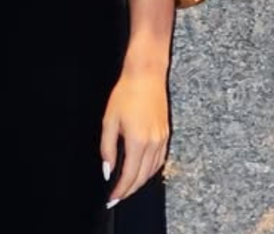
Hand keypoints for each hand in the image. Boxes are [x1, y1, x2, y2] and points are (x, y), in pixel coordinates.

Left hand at [99, 68, 170, 206]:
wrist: (146, 75)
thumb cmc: (126, 94)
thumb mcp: (109, 120)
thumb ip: (107, 148)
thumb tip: (107, 169)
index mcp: (138, 141)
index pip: (130, 176)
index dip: (120, 190)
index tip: (112, 198)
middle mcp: (153, 144)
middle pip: (142, 177)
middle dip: (130, 190)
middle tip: (117, 197)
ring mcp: (162, 139)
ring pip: (152, 170)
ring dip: (140, 181)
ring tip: (128, 187)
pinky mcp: (165, 134)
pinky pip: (159, 160)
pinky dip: (150, 170)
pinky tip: (142, 170)